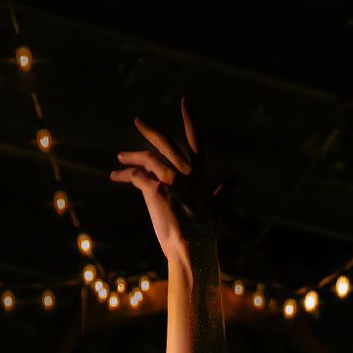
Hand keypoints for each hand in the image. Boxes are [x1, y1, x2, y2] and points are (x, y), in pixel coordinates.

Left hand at [112, 100, 218, 265]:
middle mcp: (187, 173)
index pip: (197, 141)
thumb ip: (223, 191)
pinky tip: (117, 176)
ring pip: (147, 158)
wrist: (192, 252)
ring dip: (132, 156)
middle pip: (166, 142)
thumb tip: (236, 178)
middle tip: (138, 119)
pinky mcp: (156, 190)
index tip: (186, 100)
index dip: (192, 120)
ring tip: (120, 157)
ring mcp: (171, 180)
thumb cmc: (203, 235)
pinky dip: (125, 174)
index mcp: (201, 174)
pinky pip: (136, 175)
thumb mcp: (216, 209)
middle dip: (151, 130)